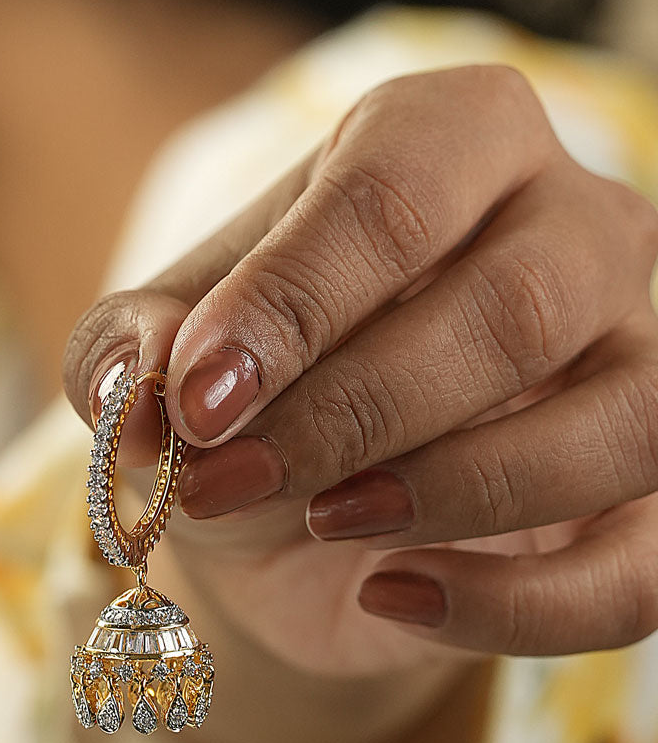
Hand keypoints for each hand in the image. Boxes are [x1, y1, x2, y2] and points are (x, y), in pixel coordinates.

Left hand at [65, 66, 657, 742]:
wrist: (295, 494)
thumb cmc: (247, 379)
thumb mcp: (166, 349)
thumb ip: (136, 346)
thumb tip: (141, 380)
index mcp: (444, 138)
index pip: (394, 192)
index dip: (293, 299)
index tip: (200, 397)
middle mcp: (568, 222)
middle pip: (514, 305)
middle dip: (352, 412)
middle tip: (230, 478)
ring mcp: (632, 349)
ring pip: (618, 421)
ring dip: (450, 493)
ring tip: (325, 522)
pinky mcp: (648, 486)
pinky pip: (648, 559)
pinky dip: (520, 603)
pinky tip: (397, 597)